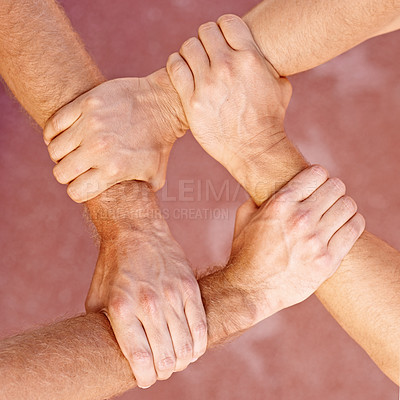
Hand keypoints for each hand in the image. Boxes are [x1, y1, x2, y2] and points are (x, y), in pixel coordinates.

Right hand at [43, 69, 186, 202]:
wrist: (163, 106)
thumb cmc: (160, 144)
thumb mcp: (156, 176)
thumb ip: (140, 195)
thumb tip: (130, 207)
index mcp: (114, 170)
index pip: (76, 192)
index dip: (79, 190)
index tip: (85, 182)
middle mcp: (99, 149)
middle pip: (61, 173)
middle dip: (68, 173)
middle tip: (78, 166)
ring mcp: (90, 125)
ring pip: (55, 149)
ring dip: (61, 153)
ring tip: (74, 149)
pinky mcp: (85, 104)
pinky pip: (54, 124)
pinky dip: (55, 132)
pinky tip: (67, 134)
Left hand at [85, 213, 206, 387]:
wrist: (135, 231)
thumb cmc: (113, 266)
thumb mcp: (96, 298)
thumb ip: (102, 328)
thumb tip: (108, 352)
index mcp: (121, 308)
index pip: (140, 358)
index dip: (144, 377)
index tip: (145, 378)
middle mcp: (148, 303)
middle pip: (166, 357)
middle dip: (164, 372)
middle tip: (162, 369)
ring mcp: (172, 294)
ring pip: (186, 345)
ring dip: (182, 360)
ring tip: (177, 359)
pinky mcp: (189, 286)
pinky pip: (200, 325)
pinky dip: (198, 343)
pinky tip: (193, 347)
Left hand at [166, 14, 290, 177]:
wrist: (255, 149)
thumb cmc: (269, 119)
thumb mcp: (280, 85)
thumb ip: (267, 63)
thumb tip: (262, 51)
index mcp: (250, 58)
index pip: (227, 22)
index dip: (223, 29)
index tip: (222, 41)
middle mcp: (227, 67)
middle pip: (205, 31)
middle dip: (207, 40)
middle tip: (208, 54)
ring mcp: (208, 84)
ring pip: (188, 47)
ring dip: (190, 52)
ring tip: (195, 63)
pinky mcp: (192, 102)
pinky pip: (175, 67)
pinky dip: (176, 64)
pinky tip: (183, 71)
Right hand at [224, 165, 364, 321]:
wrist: (250, 289)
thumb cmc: (245, 252)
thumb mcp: (244, 217)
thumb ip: (259, 197)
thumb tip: (270, 188)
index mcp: (280, 204)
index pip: (317, 173)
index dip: (318, 176)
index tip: (317, 183)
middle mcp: (299, 218)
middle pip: (336, 187)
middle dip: (333, 189)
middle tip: (328, 198)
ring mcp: (315, 240)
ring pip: (348, 206)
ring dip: (344, 206)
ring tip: (337, 212)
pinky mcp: (327, 261)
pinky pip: (354, 229)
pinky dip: (354, 222)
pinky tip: (345, 225)